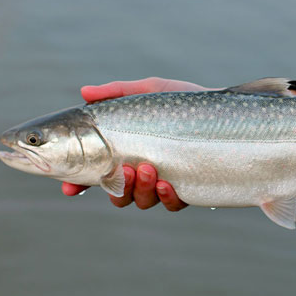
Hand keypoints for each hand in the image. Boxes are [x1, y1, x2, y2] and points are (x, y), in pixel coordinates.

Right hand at [62, 77, 208, 210]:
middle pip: (116, 193)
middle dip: (115, 186)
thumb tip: (85, 92)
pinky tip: (167, 184)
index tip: (70, 189)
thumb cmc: (184, 101)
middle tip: (125, 168)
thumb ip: (118, 92)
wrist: (225, 113)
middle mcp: (140, 171)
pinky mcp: (186, 190)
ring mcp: (162, 183)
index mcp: (126, 151)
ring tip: (148, 169)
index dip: (78, 184)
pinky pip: (170, 204)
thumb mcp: (150, 91)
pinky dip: (166, 198)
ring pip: (139, 201)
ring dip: (138, 190)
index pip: (95, 172)